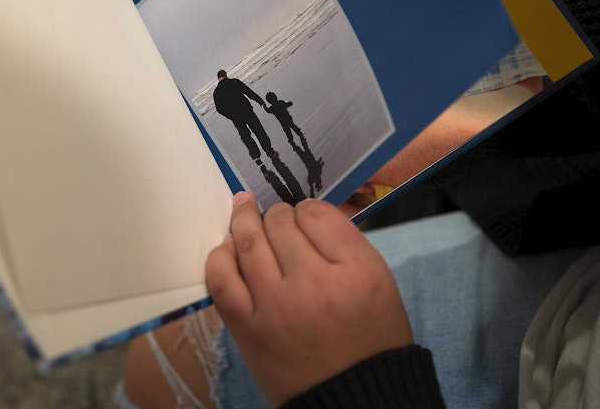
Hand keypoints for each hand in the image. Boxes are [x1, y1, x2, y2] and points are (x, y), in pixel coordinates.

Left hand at [206, 192, 412, 405]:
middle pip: (281, 224)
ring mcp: (276, 306)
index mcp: (356, 271)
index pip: (317, 214)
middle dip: (276, 214)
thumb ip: (346, 245)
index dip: (306, 209)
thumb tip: (305, 217)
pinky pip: (221, 279)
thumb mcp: (380, 283)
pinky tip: (226, 247)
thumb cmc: (371, 340)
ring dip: (243, 221)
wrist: (353, 400)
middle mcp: (315, 283)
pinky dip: (220, 256)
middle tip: (276, 218)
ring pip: (249, 243)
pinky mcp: (247, 328)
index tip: (303, 218)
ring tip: (243, 210)